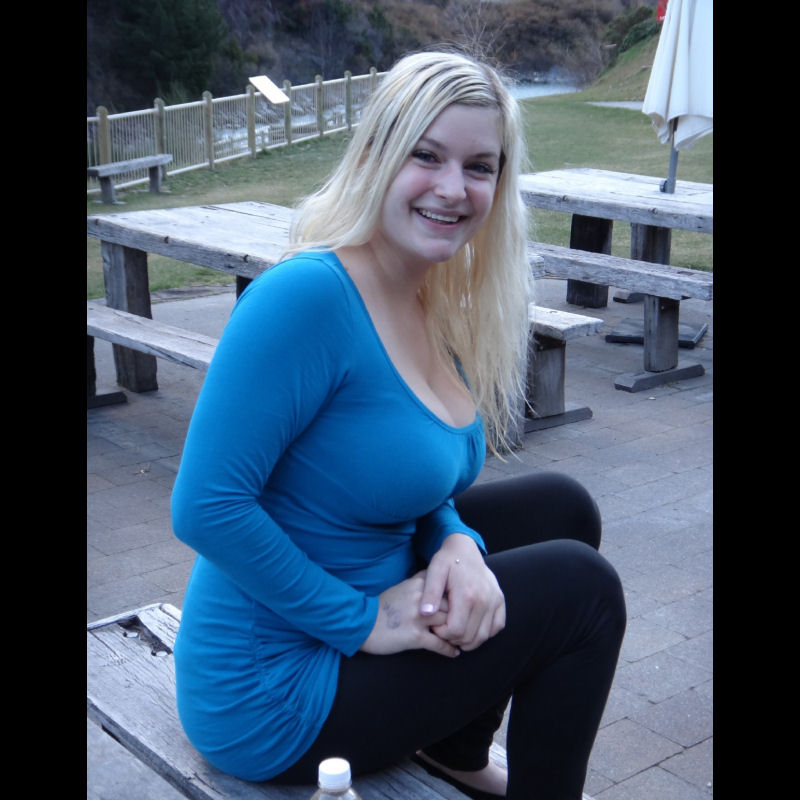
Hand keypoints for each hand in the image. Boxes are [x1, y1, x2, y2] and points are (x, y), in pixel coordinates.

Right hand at [360, 571, 460, 657]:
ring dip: (458, 633)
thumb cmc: (383, 607)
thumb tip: (439, 586)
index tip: (466, 604)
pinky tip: (454, 653)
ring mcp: (419, 617)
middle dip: (461, 615)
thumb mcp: (402, 588)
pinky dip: (449, 650)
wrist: (362, 623)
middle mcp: (421, 599)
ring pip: (449, 623)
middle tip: (469, 625)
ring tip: (464, 639)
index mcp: (418, 584)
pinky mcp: (415, 636)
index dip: (458, 596)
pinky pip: (439, 644)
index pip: (448, 586)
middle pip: (453, 605)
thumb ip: (421, 586)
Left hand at [420, 533, 504, 651]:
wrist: (465, 549)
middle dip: (453, 639)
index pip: (456, 630)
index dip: (443, 633)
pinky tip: (472, 627)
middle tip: (443, 629)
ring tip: (455, 631)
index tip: (435, 625)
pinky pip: (497, 626)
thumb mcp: (434, 572)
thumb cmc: (447, 561)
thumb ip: (430, 593)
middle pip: (469, 637)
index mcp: (467, 594)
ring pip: (483, 636)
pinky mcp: (500, 600)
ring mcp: (495, 600)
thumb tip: (425, 613)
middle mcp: (484, 599)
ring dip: (468, 640)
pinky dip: (485, 632)